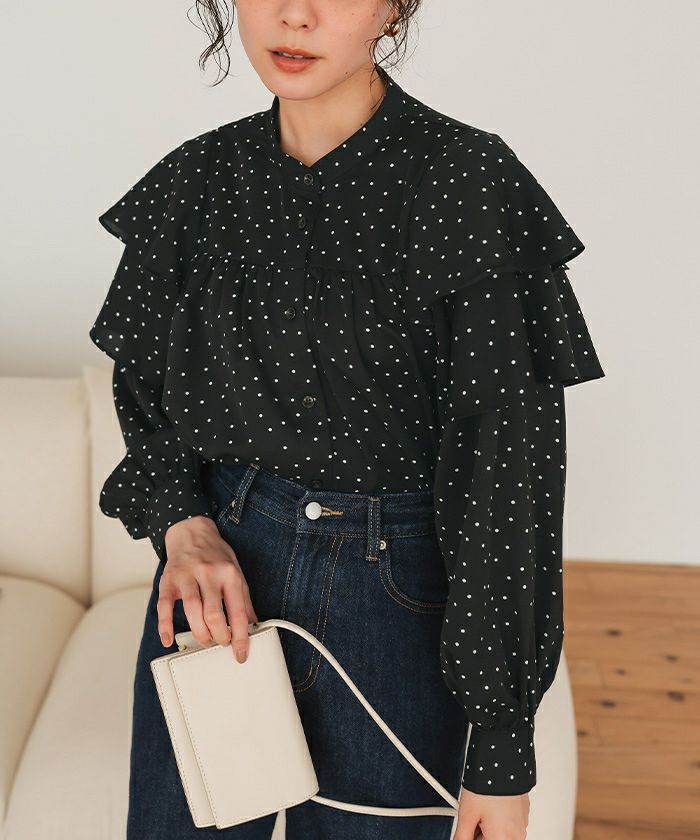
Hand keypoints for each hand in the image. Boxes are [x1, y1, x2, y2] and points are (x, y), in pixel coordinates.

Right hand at [157, 516, 258, 662]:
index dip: (240, 637)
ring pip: (192, 611)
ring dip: (199, 633)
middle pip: (214, 614)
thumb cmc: (215, 555)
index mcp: (230, 574)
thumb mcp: (236, 572)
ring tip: (206, 640)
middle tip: (221, 643)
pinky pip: (164, 606)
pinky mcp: (168, 580)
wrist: (191, 532)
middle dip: (219, 637)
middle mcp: (209, 574)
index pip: (237, 612)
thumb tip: (254, 625)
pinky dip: (165, 625)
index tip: (241, 653)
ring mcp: (187, 576)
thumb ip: (244, 599)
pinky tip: (168, 638)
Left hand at [454, 788, 529, 839]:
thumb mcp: (467, 813)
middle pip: (493, 839)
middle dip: (480, 833)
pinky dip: (499, 818)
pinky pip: (509, 823)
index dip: (471, 836)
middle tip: (472, 816)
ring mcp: (523, 824)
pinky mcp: (524, 813)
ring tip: (480, 807)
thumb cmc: (486, 784)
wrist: (503, 759)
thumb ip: (462, 835)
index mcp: (502, 839)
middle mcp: (517, 836)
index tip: (468, 829)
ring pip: (501, 833)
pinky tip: (490, 803)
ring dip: (489, 826)